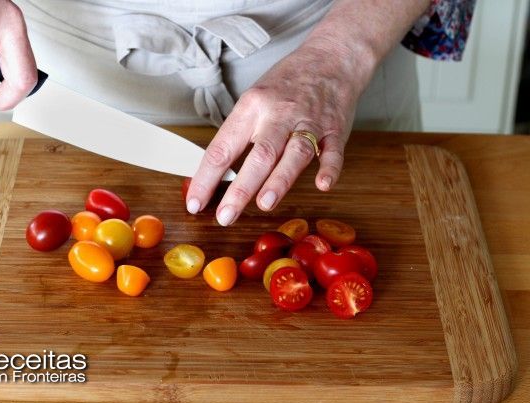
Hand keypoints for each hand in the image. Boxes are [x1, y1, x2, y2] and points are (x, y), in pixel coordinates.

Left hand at [186, 44, 361, 225]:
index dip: (206, 178)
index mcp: (251, 107)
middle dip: (240, 188)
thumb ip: (240, 135)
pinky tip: (322, 184)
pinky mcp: (335, 129)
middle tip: (225, 216)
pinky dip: (329, 168)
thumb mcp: (253, 100)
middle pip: (258, 154)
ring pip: (294, 153)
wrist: (330, 58)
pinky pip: (333, 151)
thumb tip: (216, 174)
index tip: (195, 203)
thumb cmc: (286, 84)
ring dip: (280, 179)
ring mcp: (309, 122)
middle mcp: (278, 114)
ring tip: (264, 203)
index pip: (222, 147)